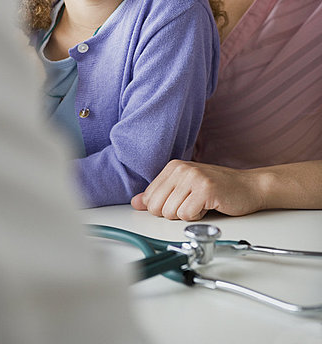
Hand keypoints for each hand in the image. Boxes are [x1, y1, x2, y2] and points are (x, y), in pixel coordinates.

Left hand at [131, 160, 265, 220]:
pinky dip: (198, 217)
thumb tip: (136, 202)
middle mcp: (180, 169)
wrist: (249, 186)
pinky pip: (187, 215)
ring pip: (171, 213)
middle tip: (192, 204)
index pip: (149, 198)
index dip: (164, 208)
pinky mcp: (205, 188)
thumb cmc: (218, 189)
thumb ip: (159, 194)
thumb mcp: (184, 188)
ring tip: (201, 203)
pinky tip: (208, 206)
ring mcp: (193, 177)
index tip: (181, 202)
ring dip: (188, 215)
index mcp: (172, 167)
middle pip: (156, 208)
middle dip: (174, 214)